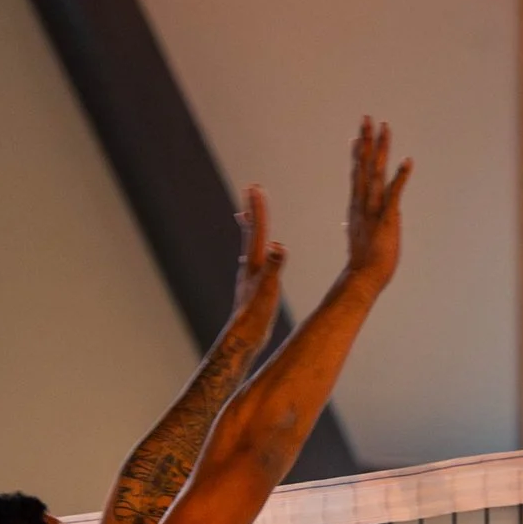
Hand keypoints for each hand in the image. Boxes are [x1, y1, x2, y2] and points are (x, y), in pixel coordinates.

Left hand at [231, 184, 286, 323]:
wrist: (244, 337)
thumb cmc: (256, 314)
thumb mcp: (268, 289)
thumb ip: (274, 266)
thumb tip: (279, 246)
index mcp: (254, 262)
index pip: (256, 230)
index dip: (258, 208)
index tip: (254, 186)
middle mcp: (249, 265)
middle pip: (250, 233)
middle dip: (253, 211)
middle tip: (252, 191)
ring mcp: (250, 276)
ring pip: (250, 246)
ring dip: (251, 229)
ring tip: (247, 217)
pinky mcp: (253, 286)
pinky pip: (256, 260)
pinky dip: (256, 250)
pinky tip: (258, 257)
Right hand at [343, 116, 413, 287]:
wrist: (363, 278)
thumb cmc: (363, 263)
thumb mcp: (358, 239)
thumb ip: (354, 226)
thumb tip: (348, 222)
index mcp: (357, 207)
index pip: (357, 175)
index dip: (359, 155)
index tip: (358, 137)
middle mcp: (363, 203)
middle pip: (364, 165)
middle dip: (367, 141)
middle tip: (367, 118)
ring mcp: (374, 209)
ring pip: (376, 172)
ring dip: (381, 149)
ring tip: (385, 128)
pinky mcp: (387, 218)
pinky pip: (394, 193)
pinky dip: (401, 176)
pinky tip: (408, 161)